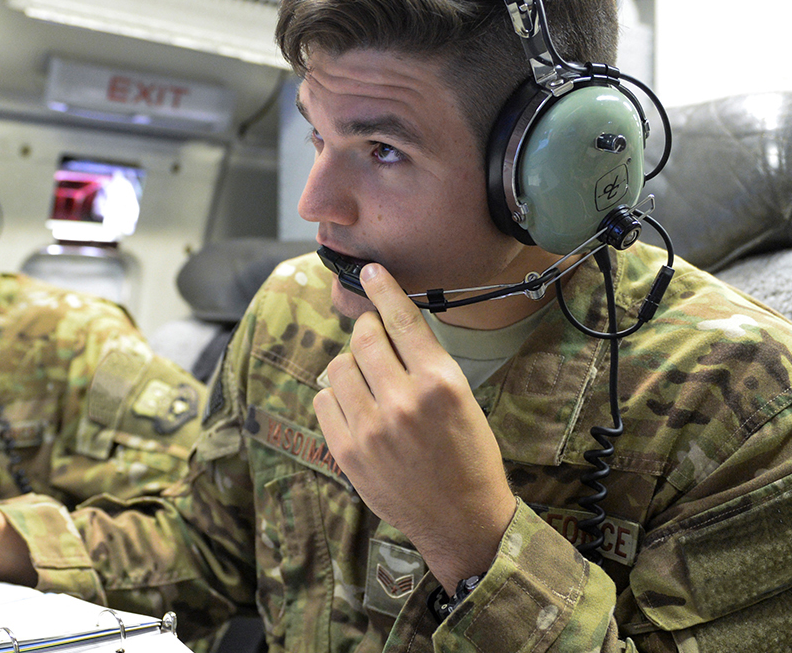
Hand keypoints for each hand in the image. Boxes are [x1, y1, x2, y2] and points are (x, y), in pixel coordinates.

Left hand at [313, 263, 515, 587]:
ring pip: (338, 366)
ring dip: (350, 365)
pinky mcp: (347, 452)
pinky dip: (335, 396)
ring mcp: (371, 428)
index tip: (370, 271)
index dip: (383, 290)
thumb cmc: (469, 456)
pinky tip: (355, 407)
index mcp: (440, 383)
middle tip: (375, 341)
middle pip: (364, 337)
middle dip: (367, 331)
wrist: (462, 520)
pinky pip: (322, 400)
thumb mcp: (463, 398)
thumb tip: (387, 325)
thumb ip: (425, 362)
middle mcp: (403, 401)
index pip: (402, 320)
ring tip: (369, 382)